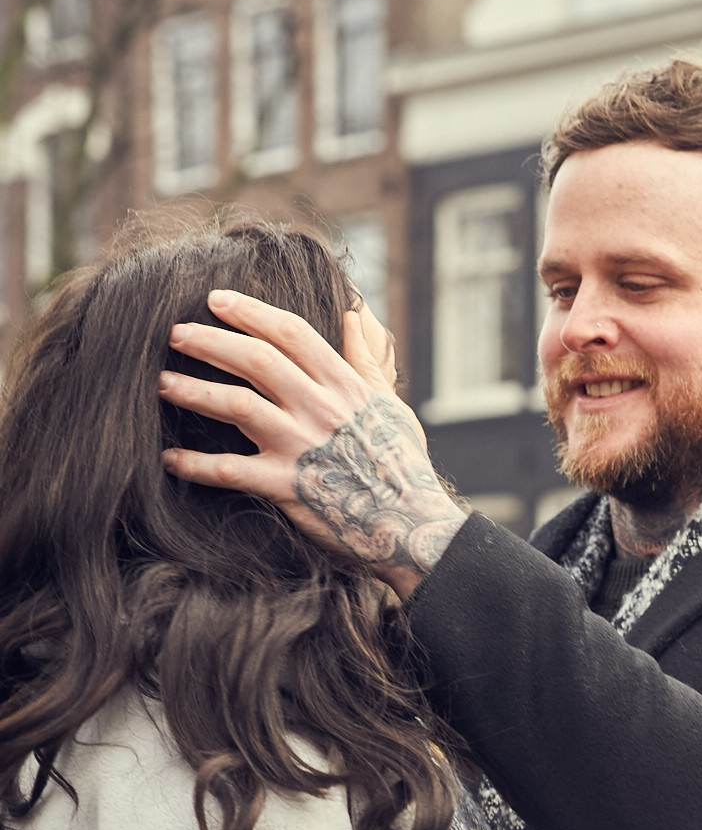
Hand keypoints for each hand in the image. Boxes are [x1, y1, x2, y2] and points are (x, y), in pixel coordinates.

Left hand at [159, 288, 466, 599]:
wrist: (412, 529)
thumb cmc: (403, 468)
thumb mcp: (392, 407)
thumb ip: (368, 362)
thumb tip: (355, 317)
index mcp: (344, 386)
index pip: (290, 332)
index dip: (249, 311)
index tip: (216, 300)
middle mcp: (320, 409)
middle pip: (255, 359)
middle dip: (209, 342)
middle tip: (174, 334)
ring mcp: (301, 446)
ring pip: (237, 405)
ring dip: (193, 391)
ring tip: (162, 383)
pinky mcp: (287, 487)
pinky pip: (231, 470)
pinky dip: (196, 464)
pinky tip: (169, 458)